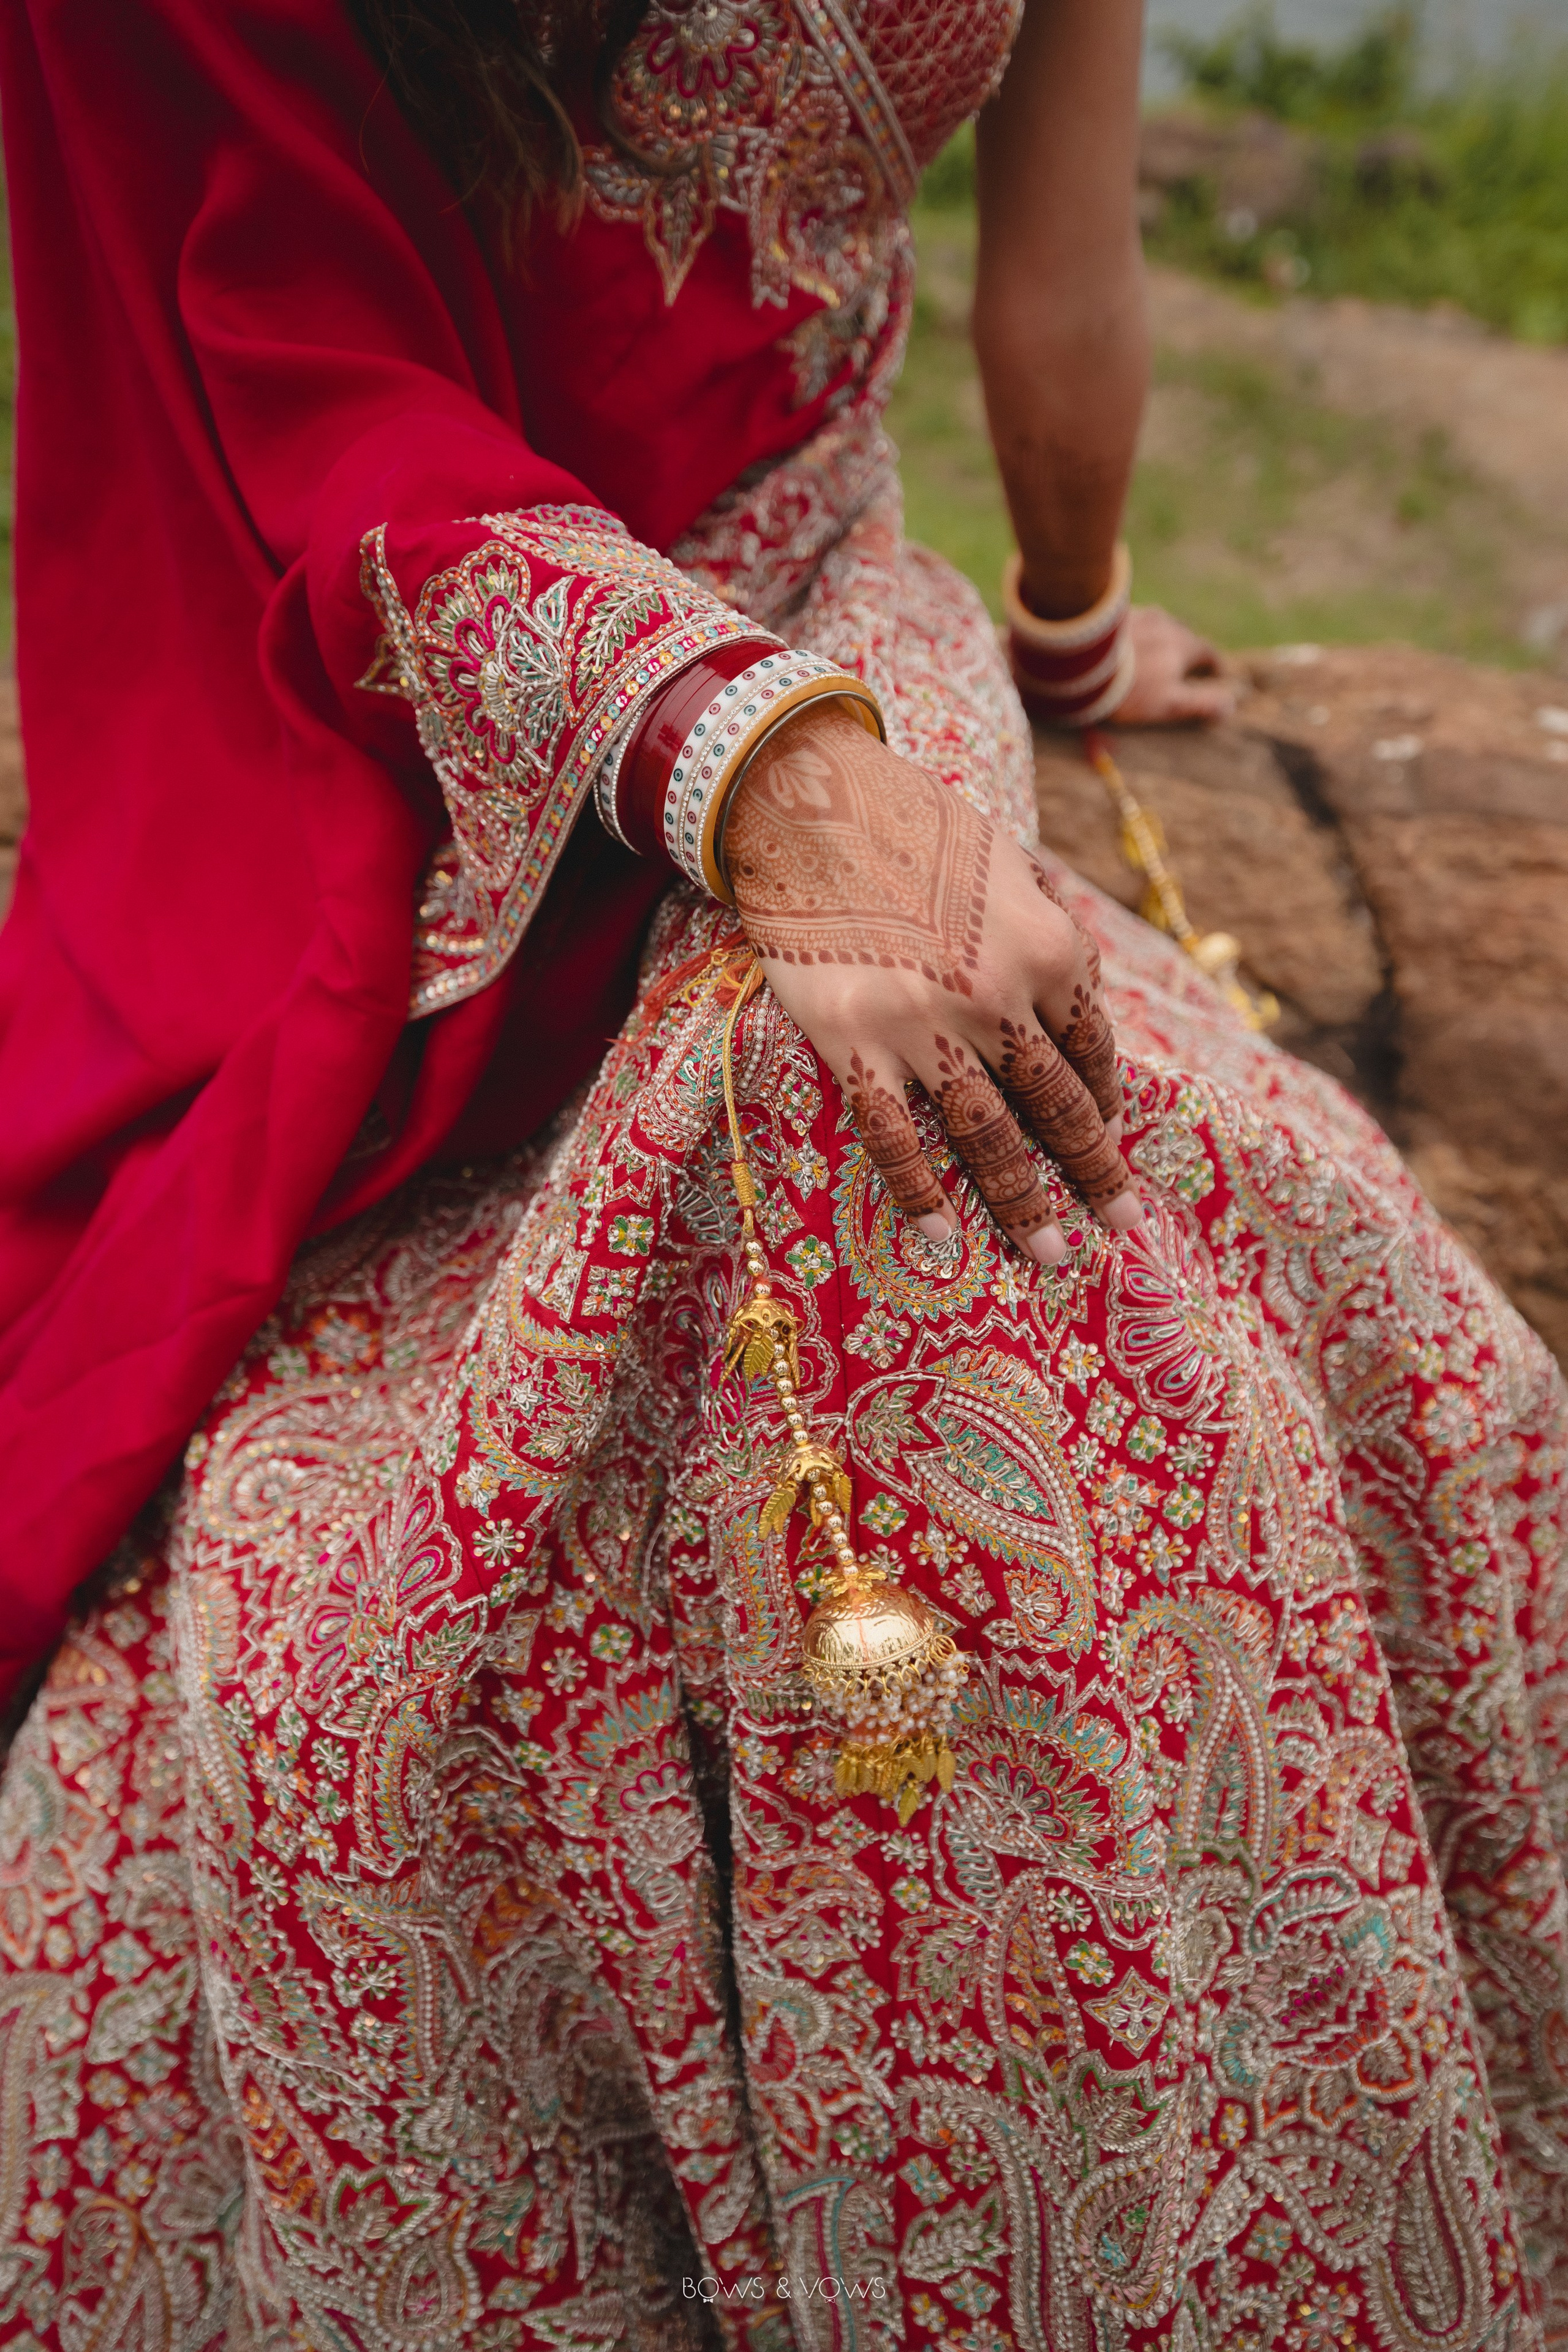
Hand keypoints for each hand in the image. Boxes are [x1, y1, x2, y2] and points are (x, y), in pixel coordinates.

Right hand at [723, 705, 1141, 1264]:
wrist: (803, 797)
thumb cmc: (911, 821)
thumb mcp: (1008, 863)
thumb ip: (1047, 934)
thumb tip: (1076, 1002)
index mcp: (1047, 946)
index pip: (1090, 1048)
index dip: (1104, 1101)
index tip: (1109, 1136)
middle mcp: (994, 995)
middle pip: (1055, 1106)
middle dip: (1094, 1172)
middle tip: (1120, 1224)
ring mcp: (920, 1025)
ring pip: (986, 1138)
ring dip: (1024, 1204)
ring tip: (1052, 1254)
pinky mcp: (851, 1042)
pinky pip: (894, 1136)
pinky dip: (919, 1189)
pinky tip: (940, 1231)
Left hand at [1116, 606, 1234, 725]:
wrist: (1080, 664)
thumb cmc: (1130, 689)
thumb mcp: (1170, 703)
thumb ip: (1201, 703)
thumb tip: (1230, 705)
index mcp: (1183, 644)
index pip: (1207, 652)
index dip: (1214, 664)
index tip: (1217, 672)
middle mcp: (1165, 623)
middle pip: (1184, 635)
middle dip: (1188, 648)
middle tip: (1185, 662)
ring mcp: (1138, 616)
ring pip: (1158, 625)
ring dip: (1162, 636)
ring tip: (1156, 649)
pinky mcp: (1113, 617)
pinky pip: (1132, 623)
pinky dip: (1136, 633)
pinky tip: (1127, 643)